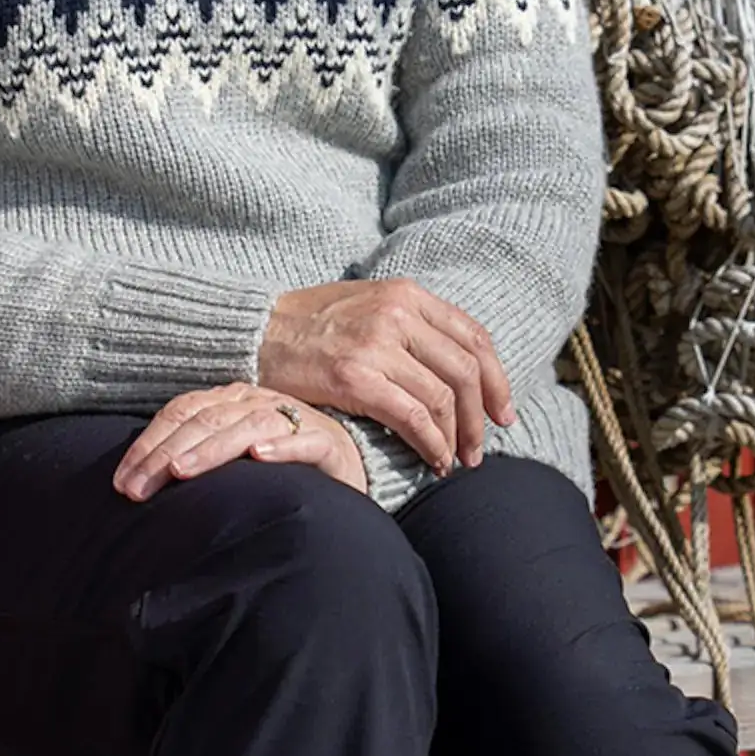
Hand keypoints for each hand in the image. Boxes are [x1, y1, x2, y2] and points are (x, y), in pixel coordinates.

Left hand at [113, 383, 366, 500]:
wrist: (345, 471)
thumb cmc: (278, 471)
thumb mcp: (229, 460)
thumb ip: (192, 459)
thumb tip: (133, 482)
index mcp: (231, 401)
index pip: (182, 413)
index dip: (148, 445)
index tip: (122, 483)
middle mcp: (260, 403)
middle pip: (207, 420)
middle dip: (167, 454)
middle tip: (138, 489)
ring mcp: (297, 420)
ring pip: (249, 426)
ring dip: (213, 449)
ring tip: (183, 472)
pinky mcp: (331, 443)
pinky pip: (306, 442)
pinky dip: (282, 447)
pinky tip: (259, 458)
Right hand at [257, 278, 515, 471]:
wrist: (252, 332)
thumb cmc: (309, 326)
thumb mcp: (368, 305)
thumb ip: (411, 326)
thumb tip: (454, 369)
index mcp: (407, 294)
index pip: (474, 338)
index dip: (496, 380)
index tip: (502, 412)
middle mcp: (397, 314)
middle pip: (464, 371)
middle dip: (480, 417)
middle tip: (480, 448)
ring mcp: (376, 345)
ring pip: (441, 398)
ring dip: (456, 437)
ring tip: (455, 461)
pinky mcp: (353, 378)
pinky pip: (411, 417)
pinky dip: (430, 444)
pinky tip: (432, 460)